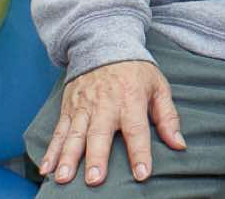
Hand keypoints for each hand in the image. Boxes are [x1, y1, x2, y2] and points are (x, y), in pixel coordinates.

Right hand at [39, 59, 184, 186]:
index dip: (140, 153)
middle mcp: (105, 105)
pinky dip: (50, 150)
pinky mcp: (68, 109)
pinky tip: (45, 168)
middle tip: (94, 179)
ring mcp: (83, 107)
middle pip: (100, 134)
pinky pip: (58, 132)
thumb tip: (179, 145)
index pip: (137, 130)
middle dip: (96, 157)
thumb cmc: (135, 71)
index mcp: (131, 100)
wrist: (103, 44)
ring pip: (74, 135)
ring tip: (63, 178)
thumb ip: (168, 117)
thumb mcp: (158, 87)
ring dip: (67, 157)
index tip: (142, 174)